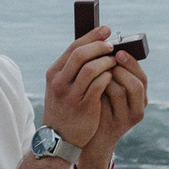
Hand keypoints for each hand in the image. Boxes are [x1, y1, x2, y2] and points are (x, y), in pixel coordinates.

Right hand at [42, 27, 119, 148]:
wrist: (58, 138)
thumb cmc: (64, 108)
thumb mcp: (60, 86)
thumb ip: (72, 69)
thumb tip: (94, 46)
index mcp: (54, 73)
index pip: (73, 47)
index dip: (92, 36)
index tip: (106, 30)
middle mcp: (60, 82)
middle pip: (81, 54)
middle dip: (100, 47)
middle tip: (112, 46)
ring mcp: (71, 94)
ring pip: (92, 68)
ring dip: (106, 62)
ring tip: (114, 62)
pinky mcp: (84, 105)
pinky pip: (100, 85)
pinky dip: (108, 77)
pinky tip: (112, 77)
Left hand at [82, 50, 146, 168]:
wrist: (86, 137)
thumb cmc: (94, 107)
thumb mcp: (105, 89)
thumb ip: (109, 73)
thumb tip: (105, 46)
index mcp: (138, 96)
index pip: (141, 76)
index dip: (132, 62)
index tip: (118, 50)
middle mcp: (138, 107)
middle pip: (139, 83)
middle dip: (124, 67)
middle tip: (110, 57)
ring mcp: (129, 117)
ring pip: (126, 90)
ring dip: (112, 76)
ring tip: (100, 69)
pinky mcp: (119, 124)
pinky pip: (113, 101)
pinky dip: (104, 88)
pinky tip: (94, 83)